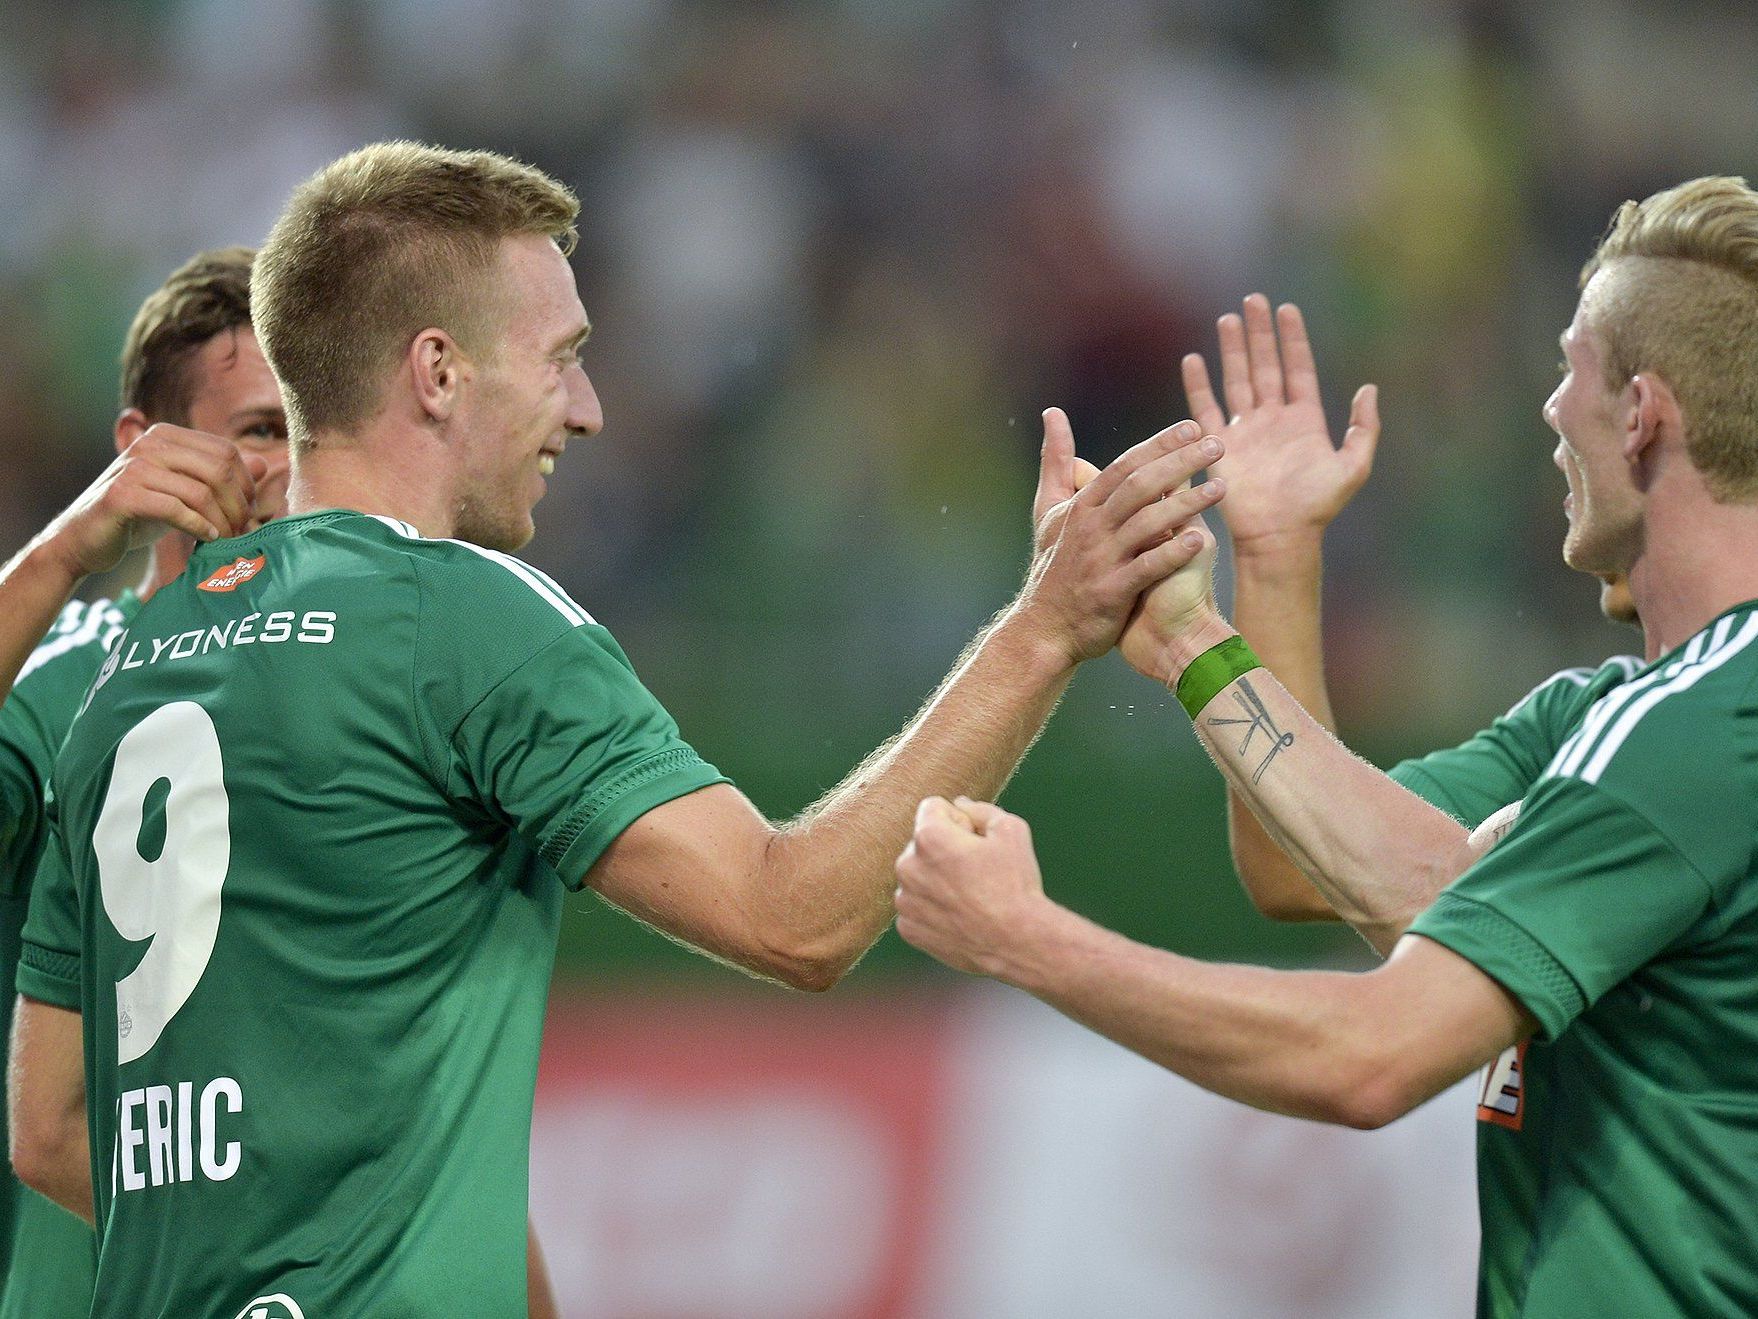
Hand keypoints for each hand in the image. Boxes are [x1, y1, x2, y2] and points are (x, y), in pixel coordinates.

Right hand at [41, 425, 264, 579]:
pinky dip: (200, 527)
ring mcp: (134, 467)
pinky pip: (177, 509)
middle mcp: (149, 444)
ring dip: (222, 522)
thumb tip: (264, 464)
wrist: (85, 540)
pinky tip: (208, 540)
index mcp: (166, 436)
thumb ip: (219, 478)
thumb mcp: (184, 492)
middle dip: (239, 504)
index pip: (226, 452)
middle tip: (243, 530)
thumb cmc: (140, 515)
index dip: (246, 484)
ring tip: (228, 540)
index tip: (249, 512)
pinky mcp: (123, 495)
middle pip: (219, 469)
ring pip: (201, 492)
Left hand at [894, 797, 1057, 980]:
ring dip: (937, 879)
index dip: (959, 819)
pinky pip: (916, 906)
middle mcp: (907, 866)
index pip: (932, 808)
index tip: (976, 839)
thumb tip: (959, 804)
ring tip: (970, 896)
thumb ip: (979, 809)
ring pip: (918, 875)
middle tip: (977, 871)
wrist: (1017, 942)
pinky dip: (933, 908)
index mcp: (929, 837)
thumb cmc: (1016, 883)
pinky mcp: (908, 927)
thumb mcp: (1010, 830)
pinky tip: (960, 915)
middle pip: (923, 842)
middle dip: (945, 849)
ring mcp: (905, 900)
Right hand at [1014, 412, 1224, 666]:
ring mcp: (1101, 559)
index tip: (1193, 427)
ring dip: (1187, 503)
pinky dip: (1172, 553)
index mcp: (1083, 505)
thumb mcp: (1048, 509)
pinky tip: (1201, 540)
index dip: (1159, 444)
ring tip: (1222, 487)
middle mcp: (1092, 527)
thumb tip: (1053, 414)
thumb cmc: (1054, 565)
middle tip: (1218, 445)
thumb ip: (1056, 462)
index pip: (1126, 465)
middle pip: (1140, 486)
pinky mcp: (1111, 591)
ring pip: (1147, 523)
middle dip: (1180, 462)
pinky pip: (1146, 568)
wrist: (1044, 627)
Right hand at [1183, 295, 1377, 555]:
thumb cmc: (1317, 507)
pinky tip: (1194, 359)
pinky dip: (1198, 385)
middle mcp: (1273, 420)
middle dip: (1260, 333)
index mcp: (1304, 420)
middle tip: (1253, 300)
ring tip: (1228, 319)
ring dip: (1232, 350)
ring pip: (1237, 379)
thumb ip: (1364, 428)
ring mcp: (1245, 431)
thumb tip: (1369, 388)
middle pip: (1265, 365)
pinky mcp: (1220, 446)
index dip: (1292, 339)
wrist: (1278, 535)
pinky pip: (1206, 409)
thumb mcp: (1353, 467)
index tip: (1286, 308)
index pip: (1297, 369)